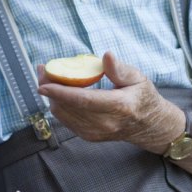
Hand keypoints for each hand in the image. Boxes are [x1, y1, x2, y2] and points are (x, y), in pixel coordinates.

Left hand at [37, 51, 181, 150]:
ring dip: (51, 96)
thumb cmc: (142, 97)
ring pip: (63, 115)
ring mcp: (96, 133)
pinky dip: (58, 104)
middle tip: (43, 69)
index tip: (43, 83)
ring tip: (48, 77)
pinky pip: (66, 120)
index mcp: (119, 106)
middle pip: (68, 107)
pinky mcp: (89, 136)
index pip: (84, 100)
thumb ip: (120, 69)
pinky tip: (58, 91)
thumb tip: (106, 55)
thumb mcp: (138, 78)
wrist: (148, 125)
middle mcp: (105, 123)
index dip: (61, 92)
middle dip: (50, 89)